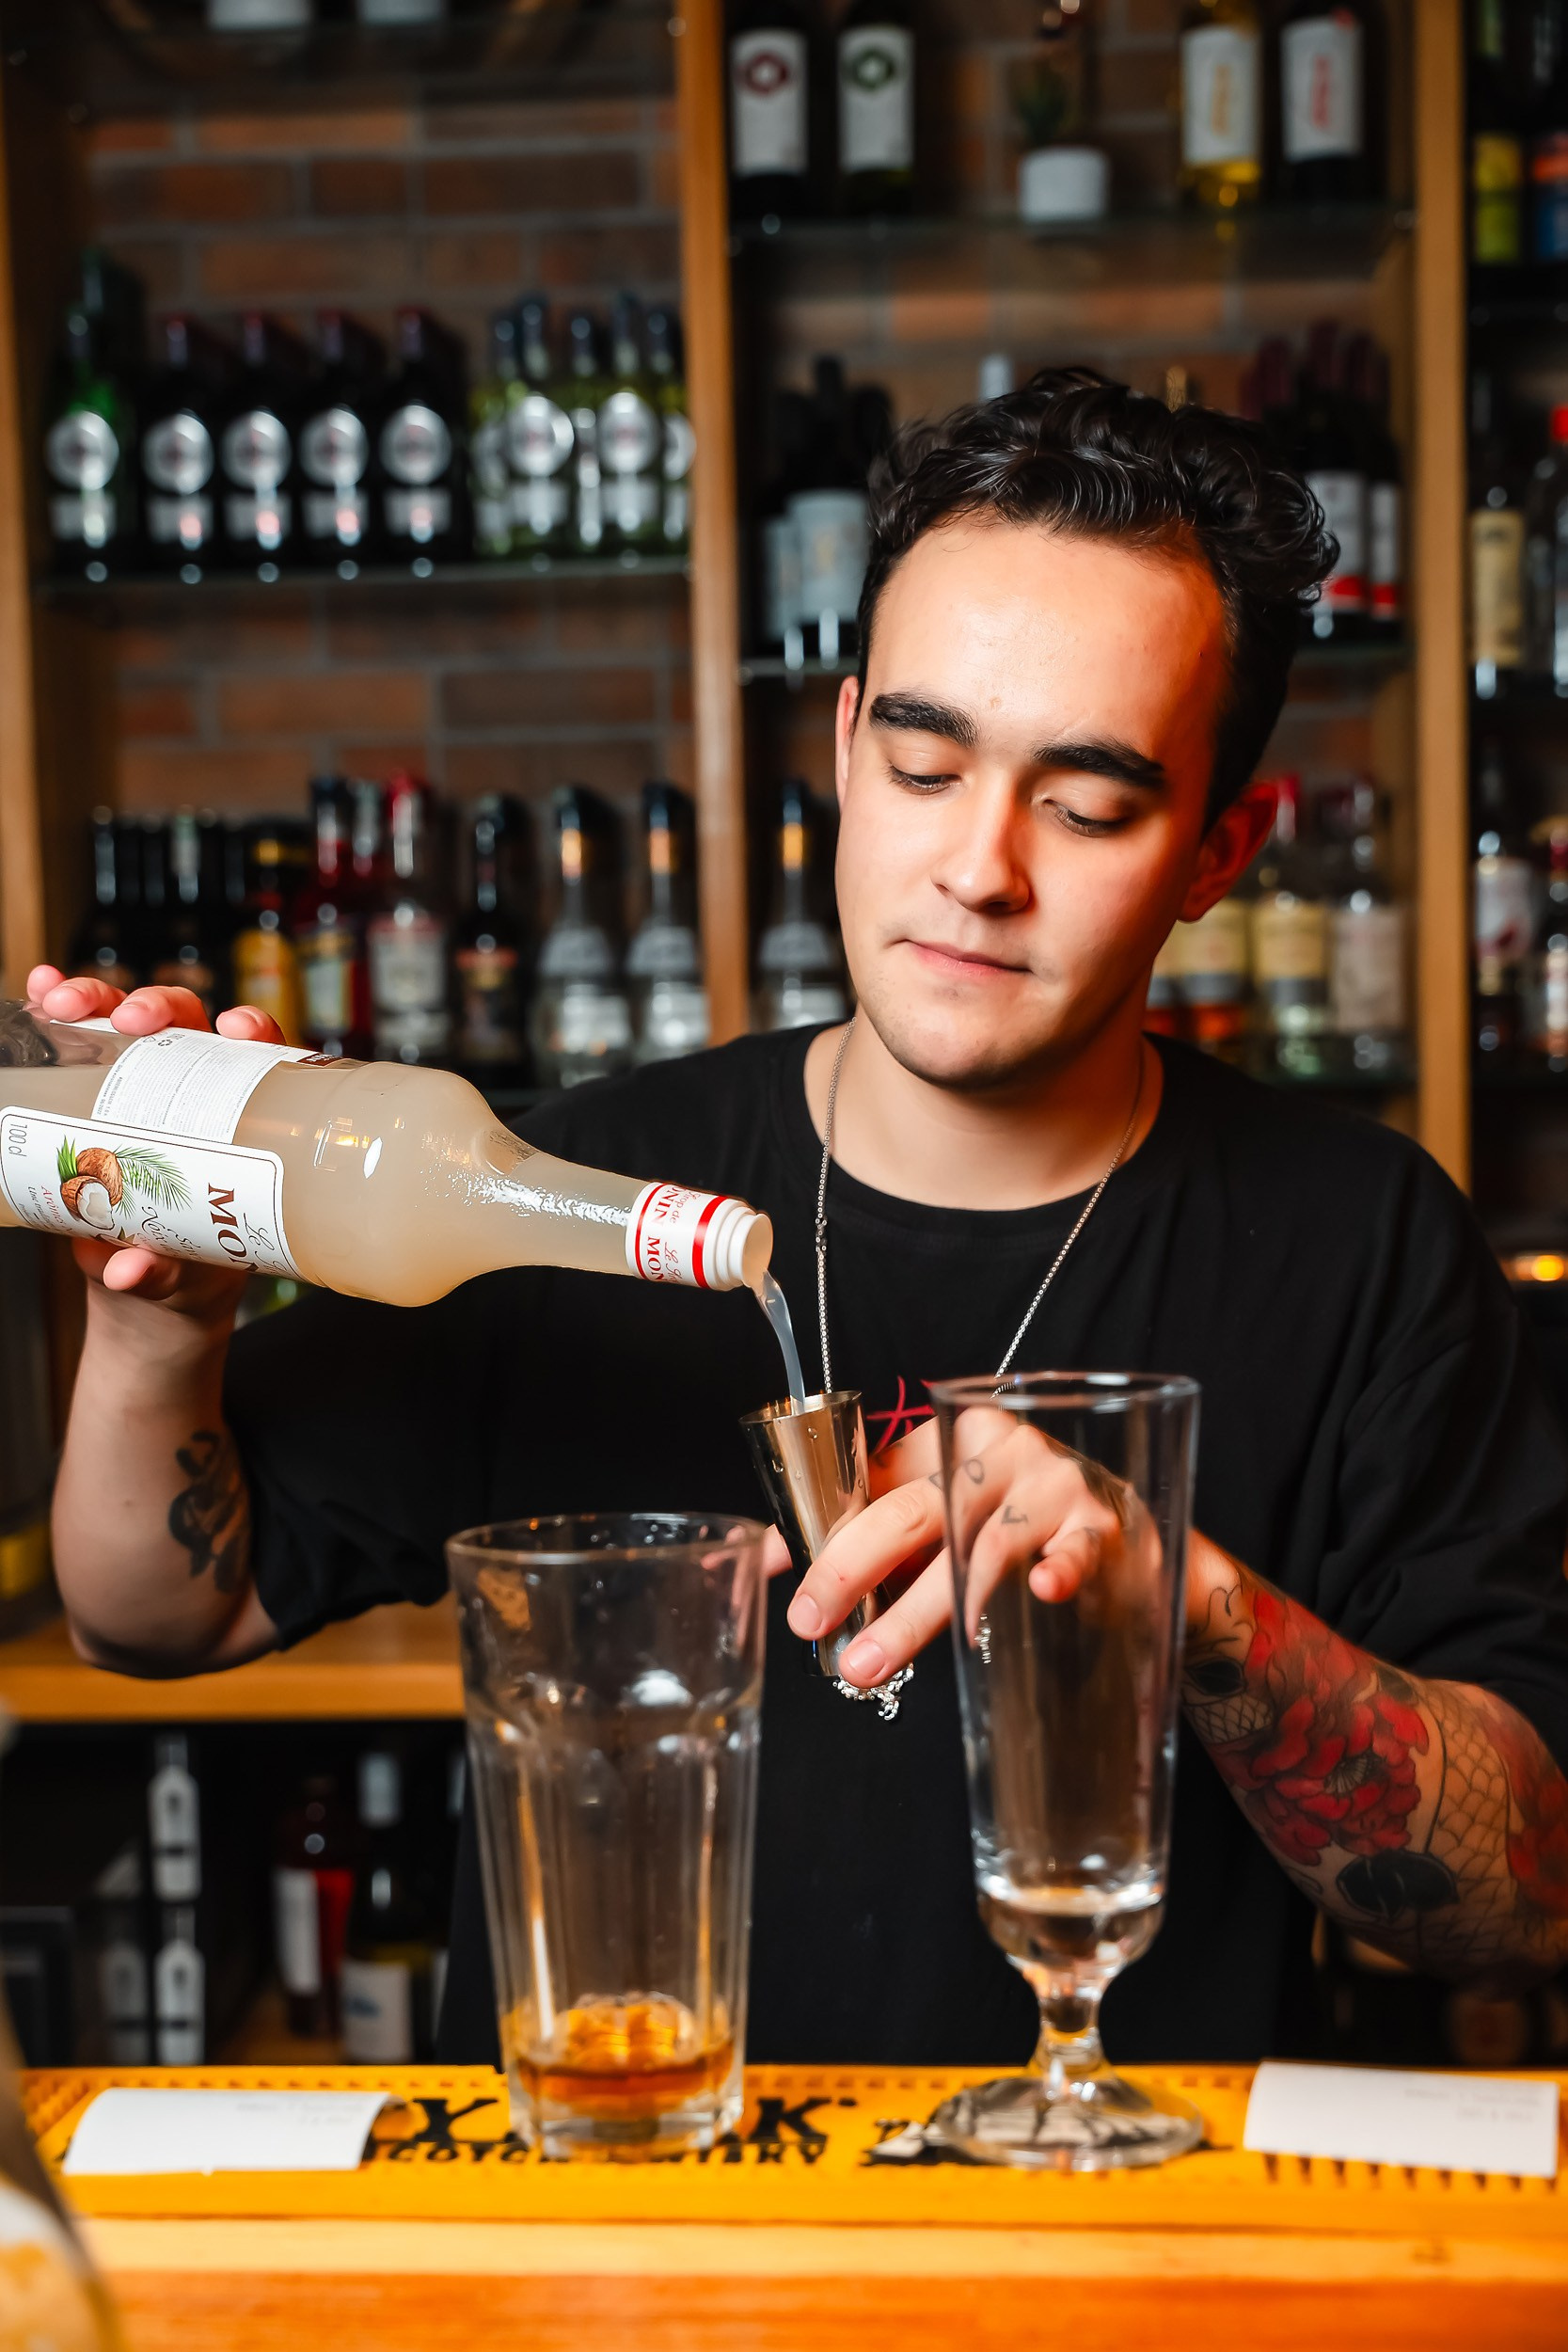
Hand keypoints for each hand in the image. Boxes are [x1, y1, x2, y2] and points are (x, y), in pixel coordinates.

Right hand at [28, 965, 285, 1313]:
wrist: (148, 1287)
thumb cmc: (193, 1269)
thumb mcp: (183, 1272)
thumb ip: (161, 1271)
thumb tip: (128, 1271)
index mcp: (242, 1121)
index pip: (259, 1058)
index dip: (253, 1030)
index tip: (235, 1029)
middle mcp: (196, 1092)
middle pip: (187, 1025)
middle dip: (157, 1005)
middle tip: (129, 1018)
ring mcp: (142, 1089)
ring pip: (125, 1023)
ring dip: (94, 998)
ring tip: (60, 1000)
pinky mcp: (93, 1097)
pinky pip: (76, 1044)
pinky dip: (54, 1011)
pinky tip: (36, 994)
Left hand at [783, 1407, 1159, 1690]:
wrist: (1129, 1539)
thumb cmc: (1019, 1523)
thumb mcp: (944, 1514)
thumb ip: (876, 1530)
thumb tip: (785, 1556)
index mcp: (954, 1437)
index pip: (878, 1479)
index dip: (827, 1530)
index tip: (791, 1581)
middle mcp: (1002, 1452)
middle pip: (917, 1509)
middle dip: (855, 1568)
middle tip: (814, 1622)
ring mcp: (1055, 1487)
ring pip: (981, 1547)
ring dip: (921, 1610)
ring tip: (873, 1660)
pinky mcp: (1104, 1527)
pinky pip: (1079, 1548)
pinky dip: (1061, 1569)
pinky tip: (1044, 1592)